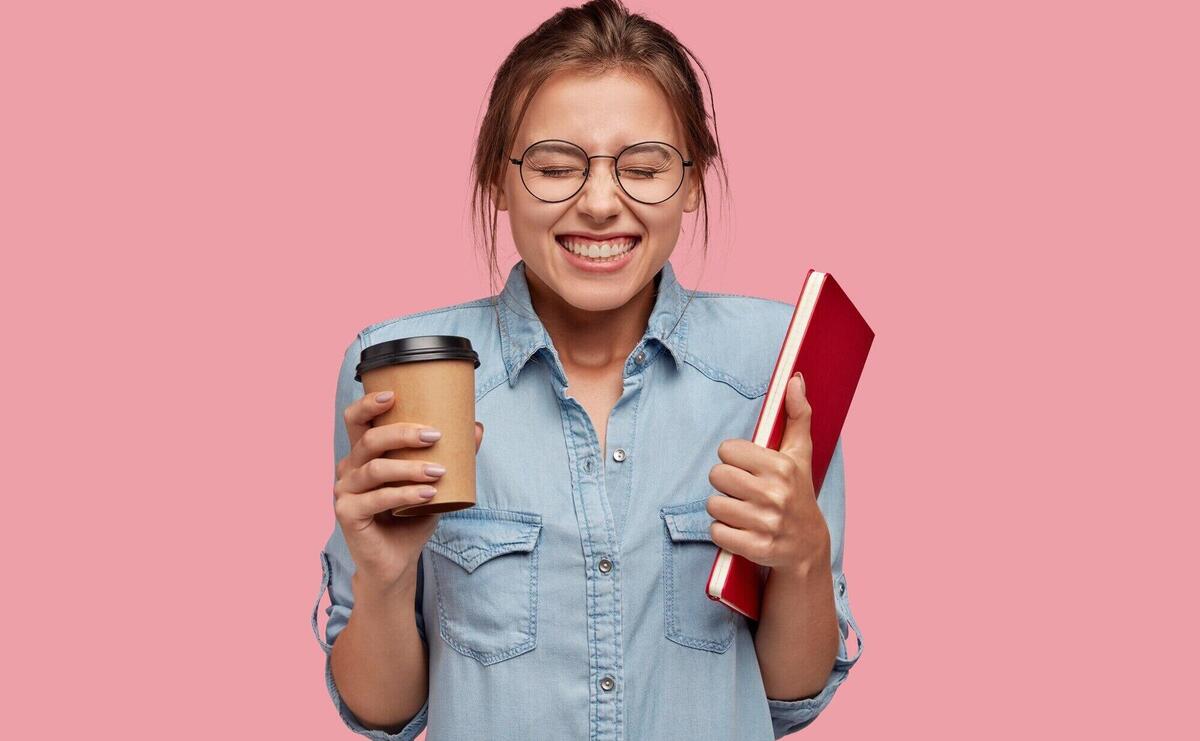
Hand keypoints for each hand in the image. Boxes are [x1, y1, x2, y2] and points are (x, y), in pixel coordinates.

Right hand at [333, 390, 484, 591]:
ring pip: (375, 469)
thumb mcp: (433, 483)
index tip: (394, 395)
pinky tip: (428, 495)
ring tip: (439, 471)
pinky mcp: (347, 514)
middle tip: (435, 435)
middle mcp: (349, 468)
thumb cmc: (411, 517)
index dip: (368, 404)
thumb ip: (452, 456)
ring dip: (410, 467)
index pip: (356, 420)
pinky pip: (377, 499)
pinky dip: (405, 494)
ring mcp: (344, 491)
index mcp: (363, 455)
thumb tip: (477, 427)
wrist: (397, 561)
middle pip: (370, 440)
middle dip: (403, 433)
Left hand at [706, 373, 829, 575]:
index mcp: (781, 467)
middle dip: (725, 483)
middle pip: (716, 476)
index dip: (733, 459)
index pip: (726, 450)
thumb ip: (796, 414)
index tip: (749, 468)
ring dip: (723, 508)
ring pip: (713, 504)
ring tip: (743, 510)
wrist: (808, 546)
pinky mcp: (756, 547)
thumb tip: (795, 379)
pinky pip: (716, 531)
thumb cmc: (797, 492)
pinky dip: (723, 532)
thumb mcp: (800, 453)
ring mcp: (766, 523)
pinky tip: (742, 529)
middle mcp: (775, 494)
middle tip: (744, 490)